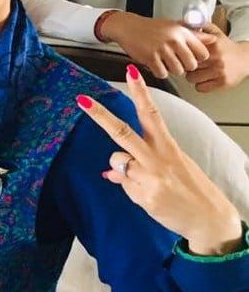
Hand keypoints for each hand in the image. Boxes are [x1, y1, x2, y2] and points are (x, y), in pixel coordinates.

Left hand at [78, 65, 243, 255]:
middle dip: (100, 115)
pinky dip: (133, 192)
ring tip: (150, 184)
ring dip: (125, 172)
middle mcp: (157, 157)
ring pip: (116, 162)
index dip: (140, 92)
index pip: (151, 113)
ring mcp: (149, 176)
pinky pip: (124, 187)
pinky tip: (153, 199)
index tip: (130, 71)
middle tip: (81, 100)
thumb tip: (110, 172)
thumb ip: (141, 164)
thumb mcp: (170, 170)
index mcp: (167, 146)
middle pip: (122, 131)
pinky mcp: (144, 195)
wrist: (210, 220)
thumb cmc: (191, 190)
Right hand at [100, 11, 209, 77]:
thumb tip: (213, 40)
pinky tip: (156, 65)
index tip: (190, 58)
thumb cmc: (150, 27)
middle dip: (185, 66)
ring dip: (172, 70)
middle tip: (177, 62)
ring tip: (165, 63)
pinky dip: (159, 72)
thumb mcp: (174, 26)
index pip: (203, 53)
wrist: (127, 27)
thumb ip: (193, 34)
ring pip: (178, 71)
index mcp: (182, 32)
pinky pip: (162, 73)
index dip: (198, 59)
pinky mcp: (150, 57)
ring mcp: (162, 49)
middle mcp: (174, 40)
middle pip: (191, 65)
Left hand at [184, 24, 248, 92]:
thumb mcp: (215, 33)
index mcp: (211, 45)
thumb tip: (185, 22)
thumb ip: (200, 26)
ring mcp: (219, 72)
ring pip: (191, 78)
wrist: (246, 58)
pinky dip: (200, 85)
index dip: (183, 54)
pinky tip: (205, 78)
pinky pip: (200, 88)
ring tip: (199, 71)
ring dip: (193, 76)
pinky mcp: (223, 83)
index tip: (184, 55)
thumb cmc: (226, 47)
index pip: (186, 53)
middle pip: (187, 66)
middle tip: (193, 64)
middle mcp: (216, 58)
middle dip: (187, 66)